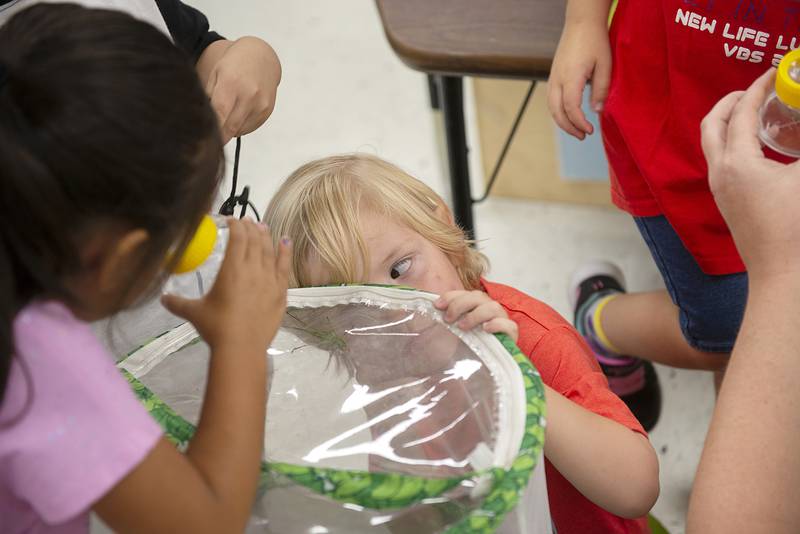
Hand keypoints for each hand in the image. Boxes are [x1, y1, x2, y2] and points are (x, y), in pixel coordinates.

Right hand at [163, 219, 290, 352]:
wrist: (241, 347)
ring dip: (266, 236)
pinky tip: (286, 242)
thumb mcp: (194, 312)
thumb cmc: (216, 327)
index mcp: (232, 269)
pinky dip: (285, 252)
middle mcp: (253, 269)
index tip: (232, 220)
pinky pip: (284, 267)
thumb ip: (177, 303)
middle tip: (248, 221)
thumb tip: (162, 298)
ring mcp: (270, 280)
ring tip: (264, 226)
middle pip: (255, 241)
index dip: (236, 226)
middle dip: (251, 228)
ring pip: (270, 251)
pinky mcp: (280, 292)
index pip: (238, 238)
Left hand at [202, 37, 280, 143]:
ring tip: (227, 112)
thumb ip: (209, 97)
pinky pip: (248, 128)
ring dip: (229, 129)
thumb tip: (201, 122)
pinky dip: (240, 126)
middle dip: (218, 135)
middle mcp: (249, 94)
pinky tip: (238, 111)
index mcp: (232, 83)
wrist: (261, 58)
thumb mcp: (216, 75)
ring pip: (238, 130)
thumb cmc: (234, 65)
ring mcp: (260, 104)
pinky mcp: (267, 111)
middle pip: (230, 127)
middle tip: (208, 136)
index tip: (203, 139)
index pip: (220, 113)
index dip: (211, 129)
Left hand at [434, 290, 518, 342]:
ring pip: (494, 307)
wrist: (481, 372)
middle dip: (460, 304)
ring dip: (476, 314)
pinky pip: (509, 326)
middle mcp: (489, 311)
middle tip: (448, 319)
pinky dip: (497, 324)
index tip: (437, 305)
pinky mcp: (511, 336)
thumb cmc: (464, 350)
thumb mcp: (450, 334)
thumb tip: (426, 311)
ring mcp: (502, 322)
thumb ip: (444, 322)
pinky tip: (486, 329)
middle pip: (479, 296)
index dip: (451, 296)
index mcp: (476, 307)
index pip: (465, 293)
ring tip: (462, 327)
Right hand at [547, 20, 610, 139]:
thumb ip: (601, 90)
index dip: (579, 122)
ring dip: (562, 121)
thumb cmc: (595, 41)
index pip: (571, 108)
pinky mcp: (554, 75)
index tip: (590, 130)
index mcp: (571, 77)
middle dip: (569, 127)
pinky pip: (551, 99)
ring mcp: (553, 77)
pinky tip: (569, 114)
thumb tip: (597, 111)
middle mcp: (557, 79)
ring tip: (576, 129)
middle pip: (557, 112)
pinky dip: (558, 111)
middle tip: (583, 136)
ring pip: (551, 107)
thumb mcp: (605, 65)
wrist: (581, 22)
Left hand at [700, 67, 799, 280]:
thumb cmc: (796, 226)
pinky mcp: (726, 202)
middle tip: (756, 89)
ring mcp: (719, 189)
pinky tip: (759, 146)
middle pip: (712, 124)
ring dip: (729, 122)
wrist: (781, 272)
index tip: (773, 73)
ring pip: (713, 144)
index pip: (741, 113)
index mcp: (736, 162)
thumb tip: (797, 126)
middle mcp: (719, 173)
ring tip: (757, 112)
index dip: (758, 88)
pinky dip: (733, 143)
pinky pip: (721, 162)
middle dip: (731, 101)